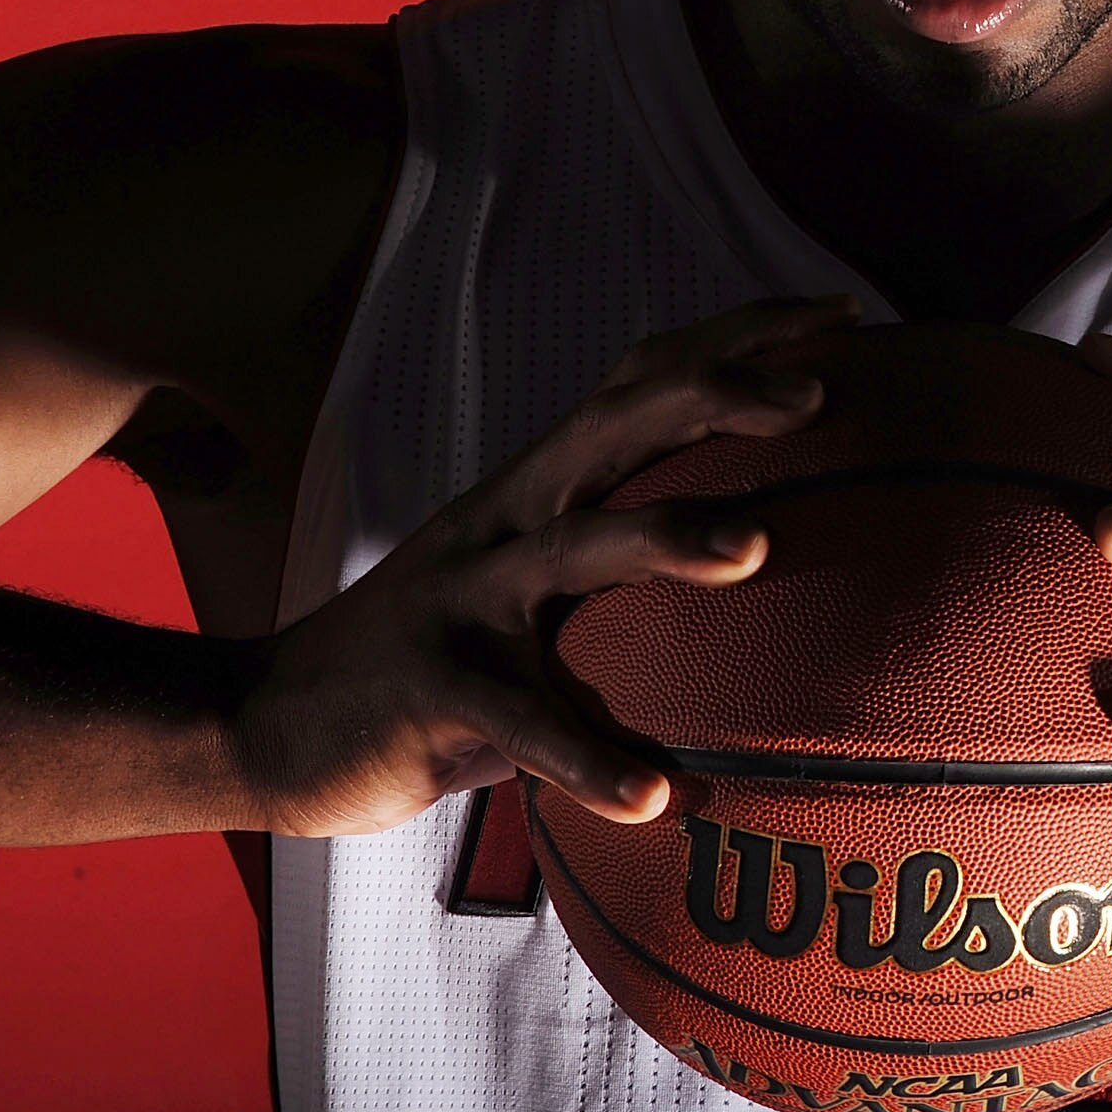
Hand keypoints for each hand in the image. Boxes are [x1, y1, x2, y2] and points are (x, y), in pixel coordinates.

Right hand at [231, 295, 857, 837]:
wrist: (264, 721)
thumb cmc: (445, 657)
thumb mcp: (536, 588)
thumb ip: (630, 567)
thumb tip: (789, 568)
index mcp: (541, 485)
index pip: (648, 378)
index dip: (742, 335)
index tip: (846, 316)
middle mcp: (508, 517)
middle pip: (617, 422)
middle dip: (717, 395)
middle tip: (819, 397)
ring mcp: (465, 595)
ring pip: (575, 546)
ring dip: (668, 539)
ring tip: (757, 549)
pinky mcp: (432, 688)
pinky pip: (524, 724)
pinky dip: (592, 759)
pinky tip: (660, 795)